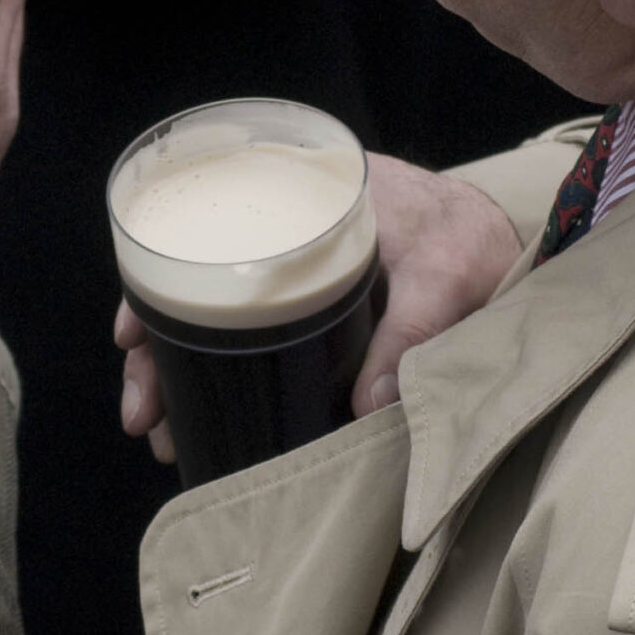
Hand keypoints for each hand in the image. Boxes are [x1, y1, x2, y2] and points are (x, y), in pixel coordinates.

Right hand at [115, 152, 522, 458]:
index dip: (154, 285)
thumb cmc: (471, 237)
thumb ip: (414, 330)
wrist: (503, 239)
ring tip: (164, 435)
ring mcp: (286, 276)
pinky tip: (203, 418)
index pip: (199, 234)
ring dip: (181, 374)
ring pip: (212, 322)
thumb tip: (367, 407)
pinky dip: (221, 377)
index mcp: (299, 199)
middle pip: (191, 288)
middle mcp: (278, 233)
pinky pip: (246, 341)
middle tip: (143, 417)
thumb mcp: (448, 273)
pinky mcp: (305, 312)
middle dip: (156, 353)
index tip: (132, 337)